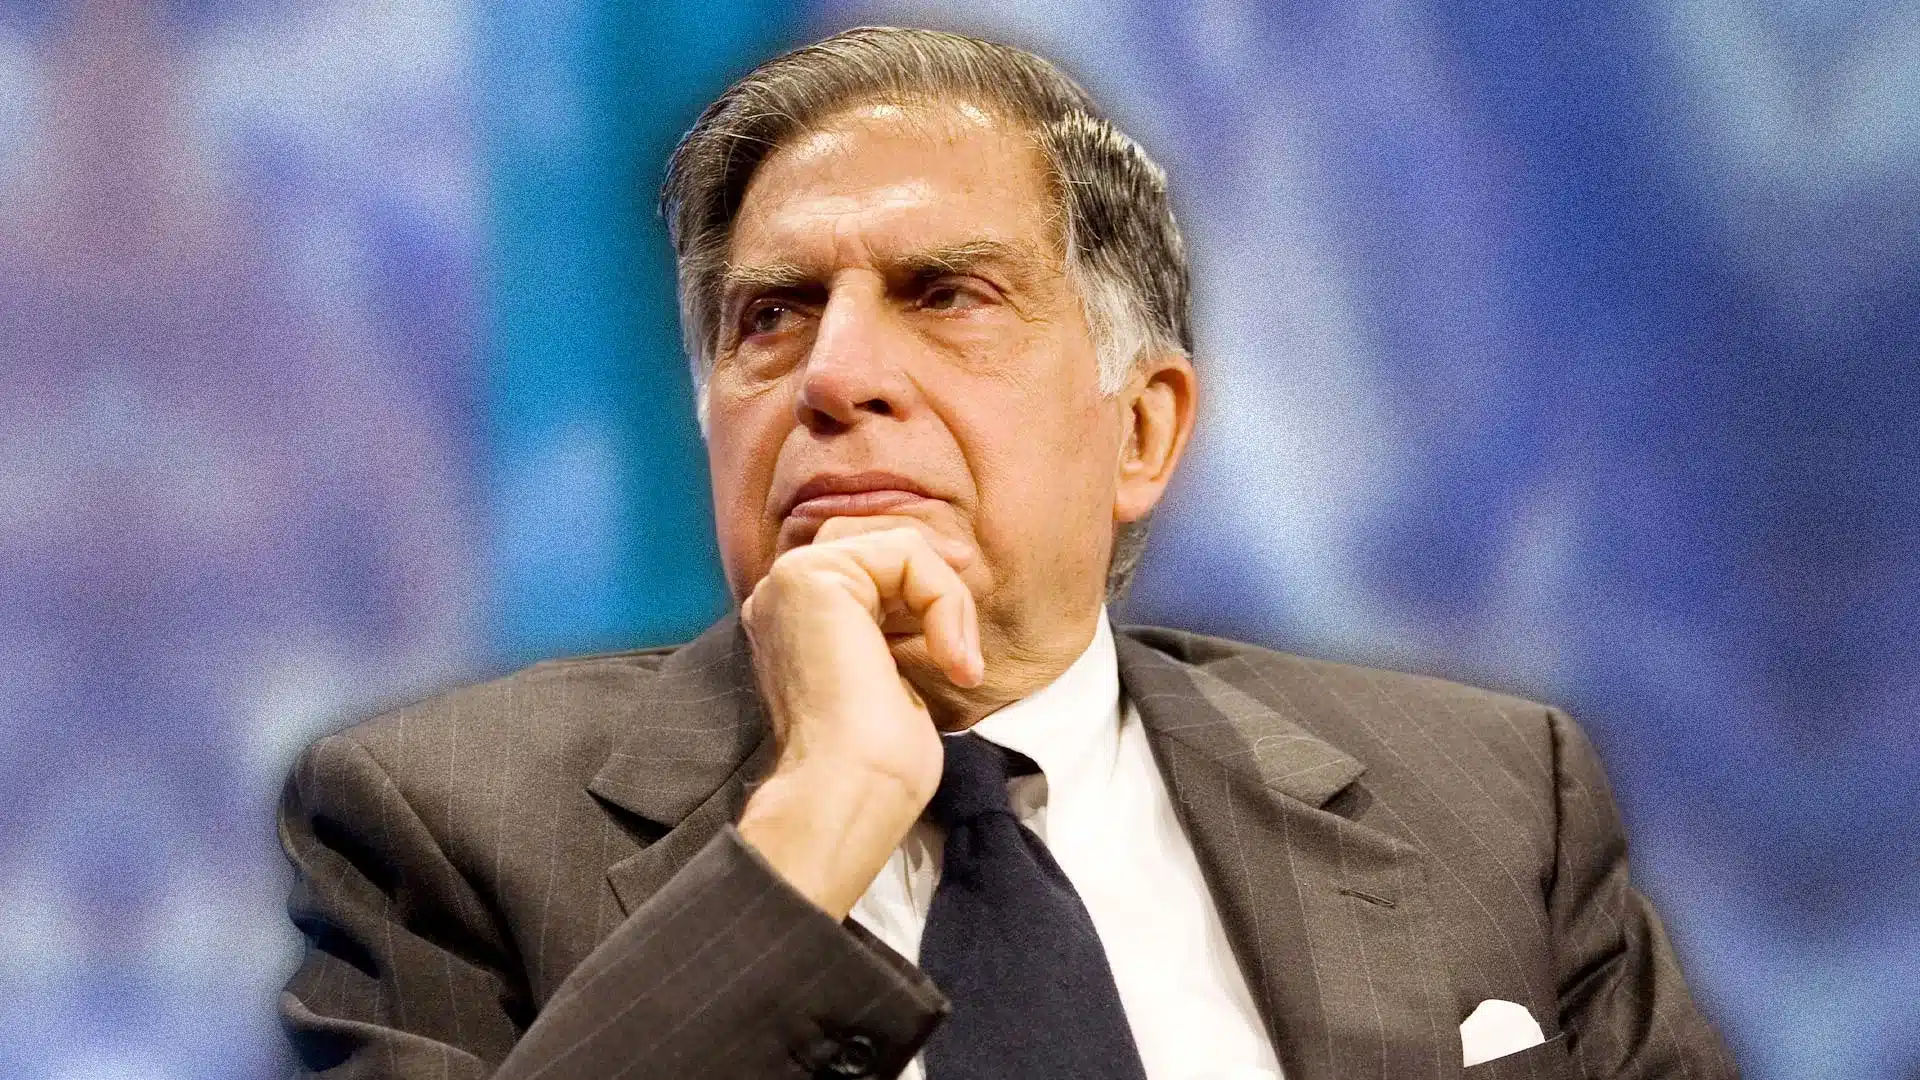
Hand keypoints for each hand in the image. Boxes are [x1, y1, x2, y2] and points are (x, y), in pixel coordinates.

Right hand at [735, 517, 982, 918]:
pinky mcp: (812, 575)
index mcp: (796, 621)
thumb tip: (938, 601)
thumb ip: (896, 629)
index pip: (872, 567)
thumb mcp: (893, 675)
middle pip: (882, 543)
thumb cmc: (877, 759)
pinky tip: (950, 656)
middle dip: (938, 583)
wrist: (851, 791)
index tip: (960, 644)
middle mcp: (782, 594)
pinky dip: (944, 600)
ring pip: (899, 544)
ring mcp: (790, 580)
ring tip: (959, 660)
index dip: (926, 588)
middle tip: (964, 646)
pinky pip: (907, 553)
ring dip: (946, 598)